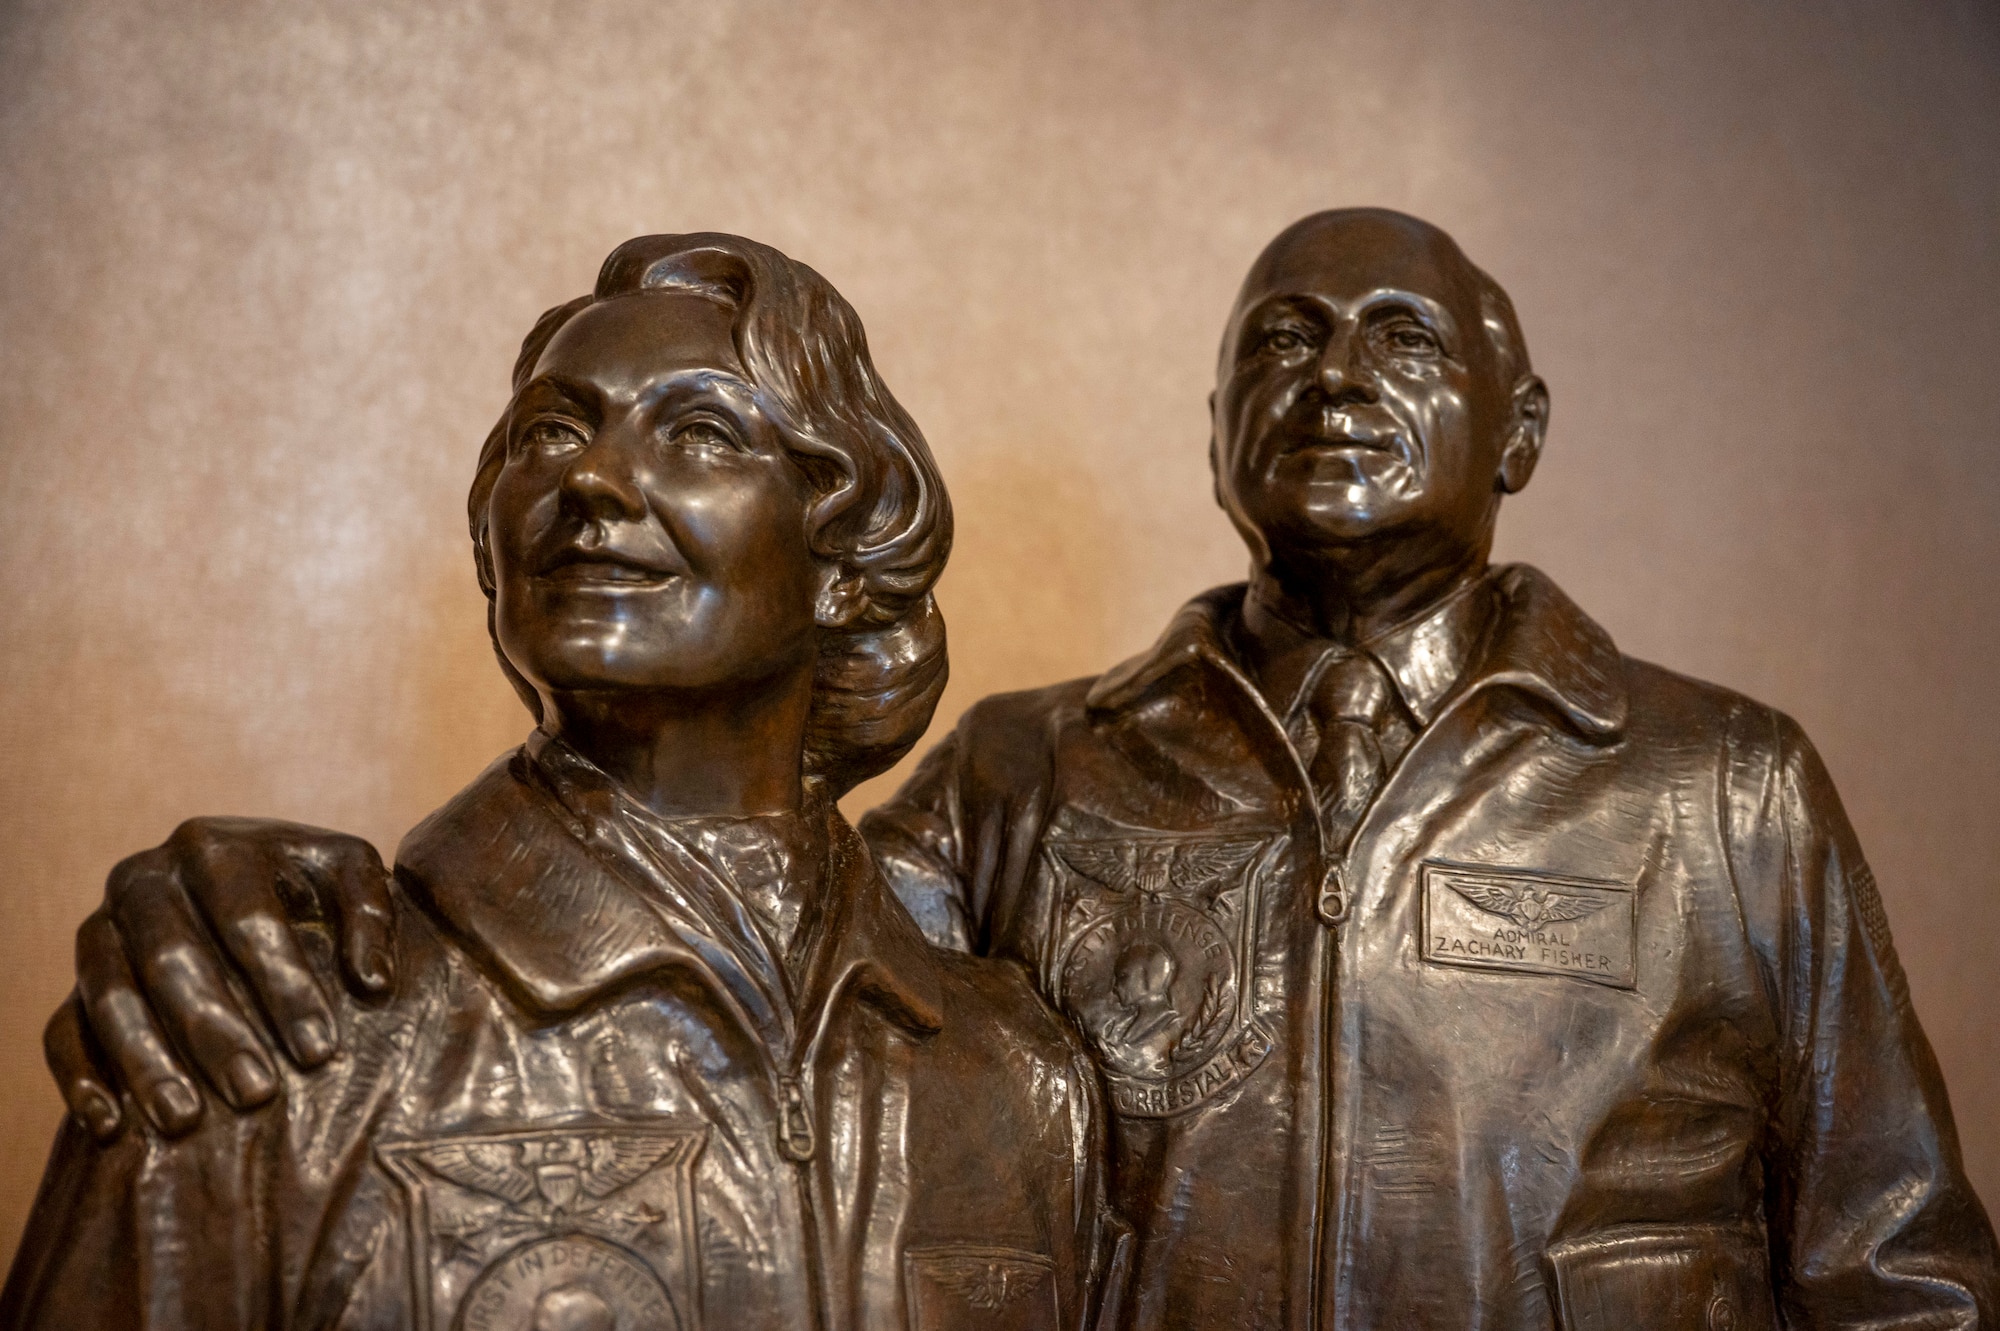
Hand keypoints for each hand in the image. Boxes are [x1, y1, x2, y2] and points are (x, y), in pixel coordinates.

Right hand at [44, 818, 395, 1139]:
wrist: (241, 888)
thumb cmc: (306, 886)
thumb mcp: (348, 875)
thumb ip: (371, 914)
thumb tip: (373, 982)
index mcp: (214, 848)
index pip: (247, 920)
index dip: (284, 986)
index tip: (322, 1050)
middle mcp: (144, 880)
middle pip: (171, 959)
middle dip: (216, 1032)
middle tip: (259, 1094)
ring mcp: (100, 930)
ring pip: (110, 997)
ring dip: (145, 1062)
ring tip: (185, 1121)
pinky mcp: (74, 982)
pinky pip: (61, 1031)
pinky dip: (79, 1077)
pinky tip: (109, 1125)